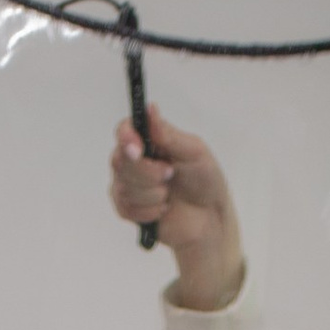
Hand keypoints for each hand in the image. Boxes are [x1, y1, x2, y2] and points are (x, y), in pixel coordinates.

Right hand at [108, 109, 245, 311]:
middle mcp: (134, 160)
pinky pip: (125, 208)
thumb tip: (150, 109)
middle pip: (119, 160)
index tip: (138, 149)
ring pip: (122, 186)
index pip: (124, 130)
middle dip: (146, 172)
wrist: (209, 219)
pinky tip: (163, 209)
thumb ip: (168, 135)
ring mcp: (128, 185)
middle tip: (170, 175)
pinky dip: (147, 211)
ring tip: (168, 195)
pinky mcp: (128, 209)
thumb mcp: (194, 152)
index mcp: (150, 140)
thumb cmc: (206, 181)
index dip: (126, 138)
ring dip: (151, 194)